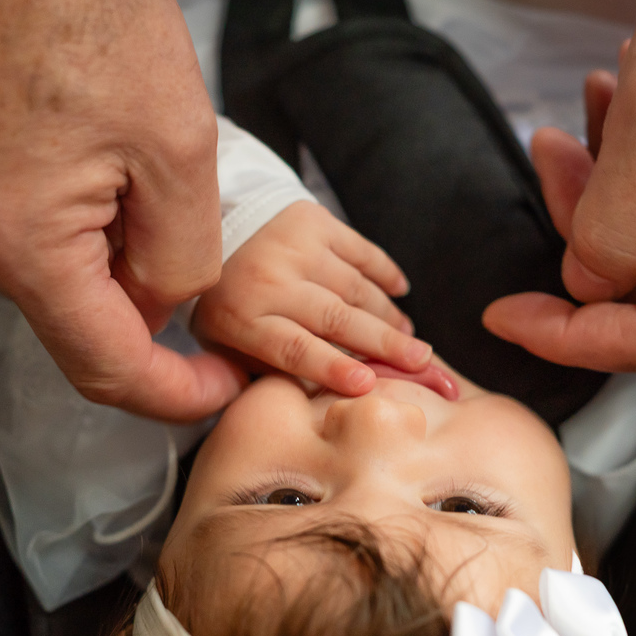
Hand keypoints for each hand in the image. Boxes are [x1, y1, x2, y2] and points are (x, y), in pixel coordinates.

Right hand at [0, 0, 244, 420]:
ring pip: (29, 258)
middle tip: (162, 193)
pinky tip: (58, 131)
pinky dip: (38, 199)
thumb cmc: (85, 7)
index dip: (174, 392)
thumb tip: (161, 310)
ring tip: (103, 140)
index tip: (219, 386)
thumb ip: (182, 256)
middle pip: (68, 305)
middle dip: (132, 275)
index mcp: (19, 243)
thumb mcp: (180, 145)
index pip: (105, 366)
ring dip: (85, 231)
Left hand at [192, 202, 431, 394]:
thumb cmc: (229, 303)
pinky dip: (385, 272)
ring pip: (354, 287)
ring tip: (408, 337)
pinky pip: (361, 251)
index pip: (292, 348)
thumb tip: (299, 413)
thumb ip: (256, 377)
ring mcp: (294, 246)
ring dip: (388, 315)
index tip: (366, 384)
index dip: (330, 367)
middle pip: (334, 318)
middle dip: (383, 343)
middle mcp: (268, 278)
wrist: (215, 230)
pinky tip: (399, 291)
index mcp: (241, 317)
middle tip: (420, 362)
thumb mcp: (225, 346)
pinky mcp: (314, 222)